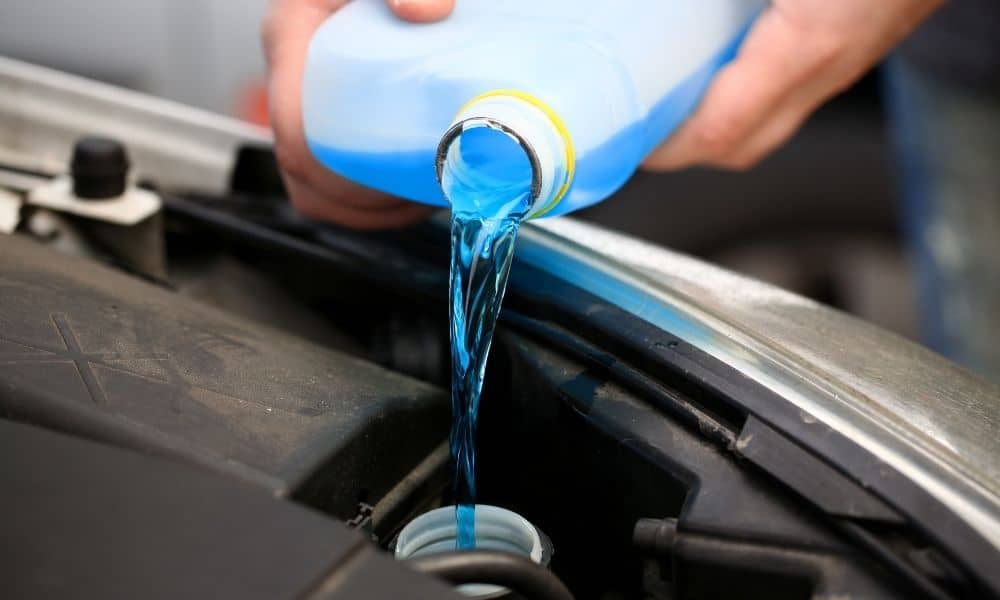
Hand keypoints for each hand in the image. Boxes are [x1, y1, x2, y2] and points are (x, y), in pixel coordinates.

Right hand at [262, 0, 453, 228]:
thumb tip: (424, 10)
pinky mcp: (334, 112)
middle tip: (418, 201)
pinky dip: (372, 199)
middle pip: (301, 174)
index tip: (385, 185)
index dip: (333, 175)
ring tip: (422, 201)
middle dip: (358, 206)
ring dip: (368, 210)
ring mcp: (313, 99)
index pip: (292, 132)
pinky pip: (336, 175)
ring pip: (317, 185)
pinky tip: (414, 191)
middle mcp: (295, 76)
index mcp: (291, 37)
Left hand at [644, 0, 941, 170]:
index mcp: (805, 46)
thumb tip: (661, 12)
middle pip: (739, 147)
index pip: (719, 129)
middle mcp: (825, 69)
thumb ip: (721, 6)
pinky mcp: (848, 52)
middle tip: (641, 128)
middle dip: (682, 151)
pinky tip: (719, 66)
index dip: (667, 147)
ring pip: (764, 128)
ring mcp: (841, 66)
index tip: (632, 141)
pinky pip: (785, 98)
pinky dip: (741, 98)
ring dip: (712, 128)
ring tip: (671, 104)